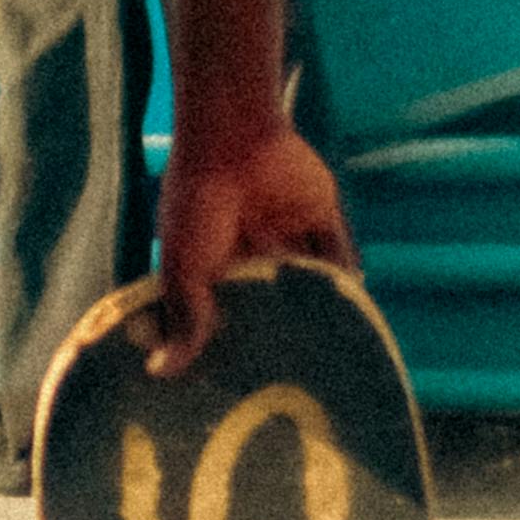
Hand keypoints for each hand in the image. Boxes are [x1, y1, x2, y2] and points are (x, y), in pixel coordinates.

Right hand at [145, 115, 350, 376]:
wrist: (233, 138)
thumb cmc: (197, 202)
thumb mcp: (183, 268)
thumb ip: (186, 318)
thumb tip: (162, 370)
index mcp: (219, 264)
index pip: (232, 311)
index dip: (237, 341)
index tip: (242, 381)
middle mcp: (258, 252)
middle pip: (277, 299)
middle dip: (284, 331)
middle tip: (294, 379)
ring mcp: (291, 233)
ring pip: (311, 280)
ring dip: (319, 308)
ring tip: (331, 356)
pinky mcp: (321, 216)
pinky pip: (340, 251)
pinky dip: (348, 279)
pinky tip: (357, 315)